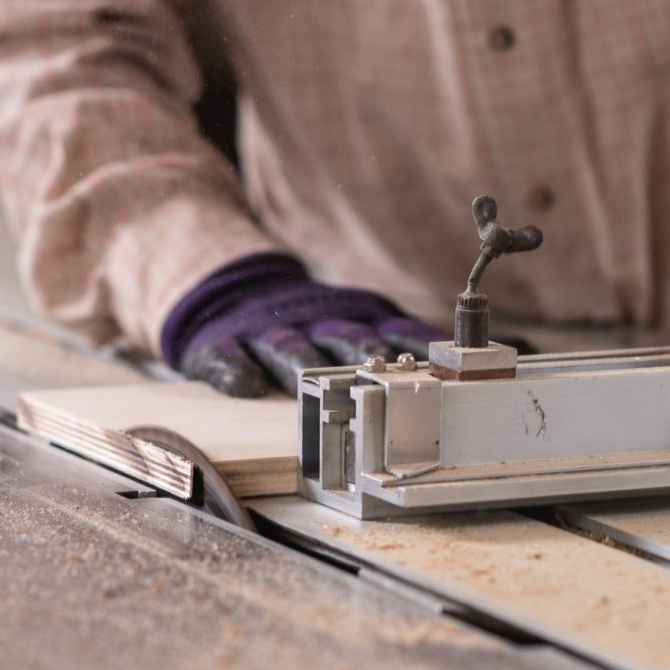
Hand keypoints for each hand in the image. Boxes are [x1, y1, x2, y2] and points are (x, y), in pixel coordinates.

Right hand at [160, 254, 446, 396]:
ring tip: (304, 378)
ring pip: (284, 345)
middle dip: (359, 349)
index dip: (407, 343)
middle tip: (375, 365)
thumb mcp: (350, 313)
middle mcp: (311, 322)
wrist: (231, 286)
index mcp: (345, 317)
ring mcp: (265, 332)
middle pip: (338, 335)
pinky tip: (243, 383)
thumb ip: (392, 332)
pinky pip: (225, 356)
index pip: (385, 328)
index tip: (431, 359)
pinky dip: (234, 369)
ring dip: (298, 360)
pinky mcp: (222, 343)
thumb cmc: (304, 315)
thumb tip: (447, 354)